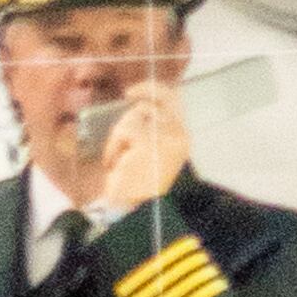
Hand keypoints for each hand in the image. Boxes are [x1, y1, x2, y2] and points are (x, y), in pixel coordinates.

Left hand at [78, 80, 187, 223]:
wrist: (136, 207)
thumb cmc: (140, 183)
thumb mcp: (150, 152)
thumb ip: (150, 128)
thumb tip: (138, 107)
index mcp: (182, 139)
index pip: (175, 102)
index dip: (157, 90)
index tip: (138, 91)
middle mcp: (179, 135)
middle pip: (163, 97)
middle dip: (146, 89)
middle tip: (129, 93)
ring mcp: (166, 136)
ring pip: (137, 114)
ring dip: (121, 134)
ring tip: (120, 156)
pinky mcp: (148, 141)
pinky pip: (125, 130)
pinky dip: (114, 145)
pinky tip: (115, 163)